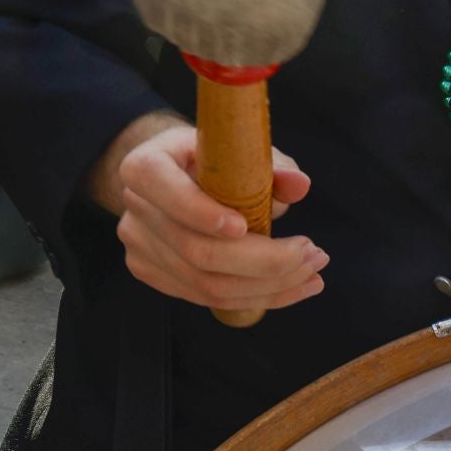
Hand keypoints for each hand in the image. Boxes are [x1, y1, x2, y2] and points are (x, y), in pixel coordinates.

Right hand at [104, 123, 326, 311]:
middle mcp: (135, 210)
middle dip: (265, 260)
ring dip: (271, 286)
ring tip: (313, 274)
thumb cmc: (214, 161)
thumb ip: (273, 167)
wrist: (175, 178)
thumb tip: (299, 185)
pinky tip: (294, 286)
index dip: (201, 213)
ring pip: (207, 285)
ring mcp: (140, 248)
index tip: (245, 226)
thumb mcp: (241, 151)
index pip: (163, 190)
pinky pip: (208, 299)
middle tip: (314, 255)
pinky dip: (258, 297)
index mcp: (145, 167)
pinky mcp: (152, 274)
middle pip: (197, 252)